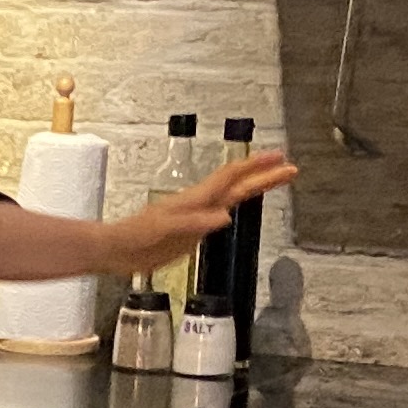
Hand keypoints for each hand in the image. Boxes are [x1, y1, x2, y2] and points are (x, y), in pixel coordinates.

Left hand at [99, 150, 296, 272]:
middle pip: (238, 185)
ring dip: (255, 187)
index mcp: (196, 200)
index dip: (255, 167)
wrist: (117, 249)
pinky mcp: (191, 230)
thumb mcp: (166, 230)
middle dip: (265, 175)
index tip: (278, 158)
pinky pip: (220, 214)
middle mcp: (199, 203)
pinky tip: (237, 211)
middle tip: (290, 168)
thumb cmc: (136, 237)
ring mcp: (196, 216)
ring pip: (232, 197)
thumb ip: (194, 223)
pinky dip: (235, 208)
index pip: (231, 177)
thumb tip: (225, 216)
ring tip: (276, 180)